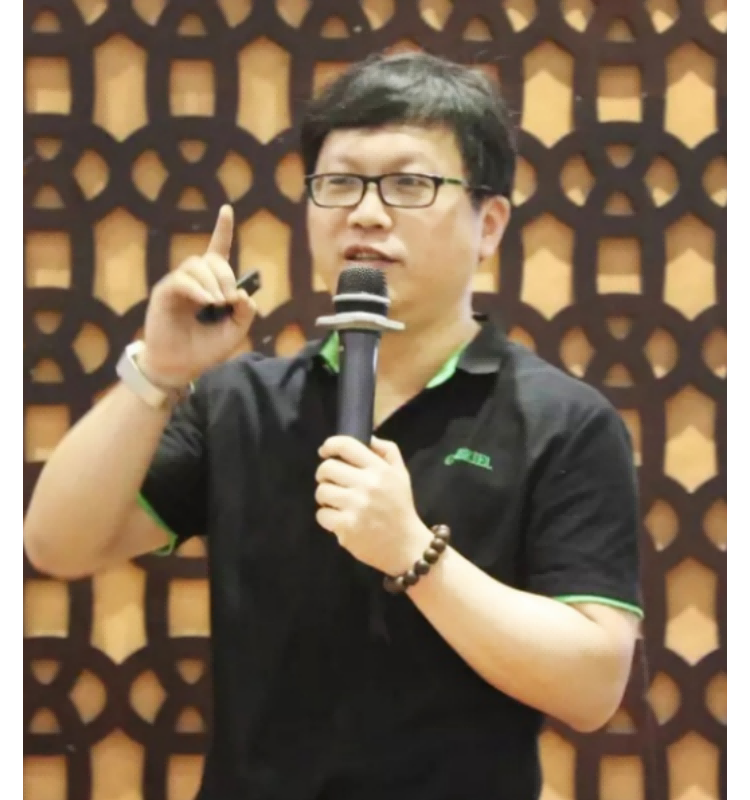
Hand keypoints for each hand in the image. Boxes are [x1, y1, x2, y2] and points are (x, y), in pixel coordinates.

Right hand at [140, 205, 255, 386]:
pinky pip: (181, 280)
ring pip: (196, 265)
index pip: (218, 251)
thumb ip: (244, 312)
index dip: (222, 230)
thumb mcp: (235, 332)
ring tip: (217, 303)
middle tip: (229, 300)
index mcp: (213, 286)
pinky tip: (206, 302)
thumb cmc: (205, 349)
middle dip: (226, 276)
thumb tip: (243, 293)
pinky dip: (197, 289)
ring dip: (212, 282)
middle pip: (211, 259)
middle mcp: (195, 281)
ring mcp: (178, 285)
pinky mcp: (165, 293)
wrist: (180, 366)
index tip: (227, 209)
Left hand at [315, 435, 431, 574]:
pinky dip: (327, 518)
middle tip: (332, 482)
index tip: (325, 451)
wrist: (406, 546)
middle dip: (325, 475)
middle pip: (327, 468)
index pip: (346, 445)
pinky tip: (340, 520)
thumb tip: (368, 437)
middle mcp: (367, 484)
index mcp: (380, 469)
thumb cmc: (400, 507)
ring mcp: (356, 506)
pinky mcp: (346, 526)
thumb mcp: (401, 474)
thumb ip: (387, 451)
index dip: (330, 445)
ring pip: (321, 491)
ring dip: (325, 497)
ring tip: (337, 503)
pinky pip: (322, 514)